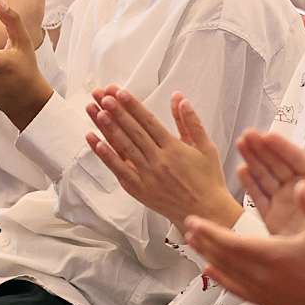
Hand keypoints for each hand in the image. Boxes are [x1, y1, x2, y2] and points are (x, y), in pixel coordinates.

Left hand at [85, 89, 241, 226]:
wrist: (205, 212)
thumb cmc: (208, 180)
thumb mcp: (205, 147)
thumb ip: (190, 121)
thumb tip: (179, 98)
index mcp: (174, 148)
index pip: (148, 121)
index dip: (133, 105)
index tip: (120, 92)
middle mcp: (158, 160)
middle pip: (133, 131)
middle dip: (116, 112)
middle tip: (103, 96)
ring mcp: (147, 176)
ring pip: (123, 148)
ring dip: (108, 129)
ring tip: (96, 112)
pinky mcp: (139, 190)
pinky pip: (120, 170)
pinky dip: (107, 156)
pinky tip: (96, 143)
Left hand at [182, 143, 304, 304]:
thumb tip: (302, 184)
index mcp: (273, 255)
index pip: (232, 243)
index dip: (211, 232)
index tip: (194, 221)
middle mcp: (263, 275)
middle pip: (224, 257)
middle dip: (204, 241)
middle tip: (188, 226)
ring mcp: (262, 290)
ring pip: (227, 272)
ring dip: (208, 256)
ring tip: (193, 243)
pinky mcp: (265, 300)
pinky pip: (236, 289)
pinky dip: (220, 278)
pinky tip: (210, 271)